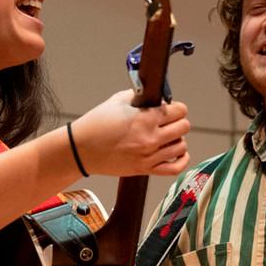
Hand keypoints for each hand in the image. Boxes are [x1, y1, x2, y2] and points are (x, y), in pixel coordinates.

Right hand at [70, 90, 189, 176]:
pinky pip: (175, 168)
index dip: (176, 107)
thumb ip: (140, 97)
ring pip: (181, 146)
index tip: (170, 108)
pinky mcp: (145, 169)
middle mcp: (150, 137)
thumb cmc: (96, 124)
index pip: (179, 110)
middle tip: (169, 121)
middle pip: (184, 127)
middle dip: (178, 121)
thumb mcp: (117, 101)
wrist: (81, 149)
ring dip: (177, 139)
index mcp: (145, 118)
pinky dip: (181, 160)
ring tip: (167, 136)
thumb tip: (155, 97)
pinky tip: (176, 152)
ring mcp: (149, 155)